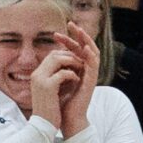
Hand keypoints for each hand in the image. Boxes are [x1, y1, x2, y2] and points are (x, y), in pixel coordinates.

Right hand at [29, 47, 82, 129]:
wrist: (42, 127)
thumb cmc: (48, 111)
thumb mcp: (49, 92)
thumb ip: (53, 80)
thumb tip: (64, 71)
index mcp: (37, 75)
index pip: (51, 56)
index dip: (65, 55)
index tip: (76, 62)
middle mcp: (37, 75)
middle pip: (54, 54)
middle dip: (70, 56)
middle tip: (81, 64)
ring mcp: (41, 80)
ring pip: (58, 59)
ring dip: (72, 62)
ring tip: (80, 70)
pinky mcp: (47, 87)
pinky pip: (63, 73)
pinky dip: (72, 75)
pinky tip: (77, 80)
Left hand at [55, 22, 98, 137]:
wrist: (67, 119)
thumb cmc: (61, 103)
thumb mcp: (56, 81)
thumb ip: (57, 70)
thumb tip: (48, 58)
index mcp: (77, 70)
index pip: (74, 50)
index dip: (66, 41)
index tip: (55, 34)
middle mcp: (85, 71)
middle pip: (84, 47)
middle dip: (77, 35)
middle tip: (69, 24)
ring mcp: (90, 75)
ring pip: (93, 52)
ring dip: (86, 39)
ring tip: (79, 30)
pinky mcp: (92, 81)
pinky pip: (94, 64)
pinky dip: (90, 54)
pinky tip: (84, 47)